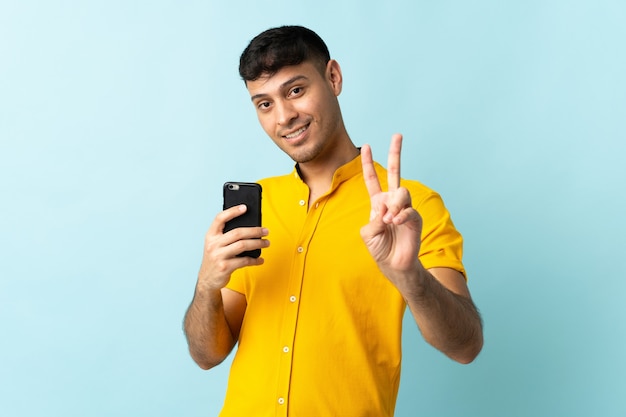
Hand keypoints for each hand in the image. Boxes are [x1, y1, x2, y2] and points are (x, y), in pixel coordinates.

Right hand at [197, 204, 268, 290]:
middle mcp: (213, 244)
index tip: (245, 207)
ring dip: (258, 243)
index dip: (232, 211)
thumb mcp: (215, 246)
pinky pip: (244, 261)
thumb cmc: (215, 259)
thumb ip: (226, 236)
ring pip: (243, 245)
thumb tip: (249, 228)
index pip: (220, 219)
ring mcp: (218, 256)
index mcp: (210, 236)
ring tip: (266, 243)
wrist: (207, 280)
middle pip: (237, 232)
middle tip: (265, 231)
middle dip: (254, 231)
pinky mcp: (225, 267)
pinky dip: (255, 260)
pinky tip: (260, 259)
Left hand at [360, 134, 422, 281]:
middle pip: (395, 172)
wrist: (394, 265)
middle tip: (397, 135)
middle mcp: (392, 202)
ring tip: (389, 221)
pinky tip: (395, 223)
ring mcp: (404, 208)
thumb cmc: (380, 249)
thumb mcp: (368, 233)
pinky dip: (400, 216)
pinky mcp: (415, 218)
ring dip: (393, 206)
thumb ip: (374, 219)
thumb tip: (387, 210)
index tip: (366, 146)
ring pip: (401, 192)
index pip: (373, 179)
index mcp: (378, 203)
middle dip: (395, 153)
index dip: (369, 163)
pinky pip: (408, 210)